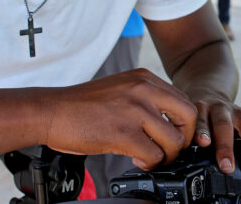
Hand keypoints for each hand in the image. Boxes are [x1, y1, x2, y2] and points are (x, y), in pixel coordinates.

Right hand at [41, 68, 196, 169]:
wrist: (51, 111)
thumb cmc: (82, 105)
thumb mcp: (121, 88)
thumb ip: (145, 97)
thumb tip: (167, 120)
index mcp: (144, 78)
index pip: (183, 100)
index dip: (183, 123)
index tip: (174, 135)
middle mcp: (144, 89)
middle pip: (189, 116)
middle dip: (185, 138)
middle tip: (170, 148)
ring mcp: (135, 110)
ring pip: (175, 139)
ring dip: (167, 155)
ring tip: (151, 157)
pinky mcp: (123, 133)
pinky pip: (154, 154)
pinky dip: (150, 163)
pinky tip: (138, 160)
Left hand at [190, 90, 240, 182]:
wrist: (212, 97)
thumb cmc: (201, 117)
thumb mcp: (191, 124)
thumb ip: (192, 139)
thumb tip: (191, 162)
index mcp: (201, 109)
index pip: (201, 120)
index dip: (202, 132)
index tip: (203, 143)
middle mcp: (221, 109)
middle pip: (225, 125)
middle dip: (227, 148)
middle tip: (227, 168)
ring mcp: (240, 112)